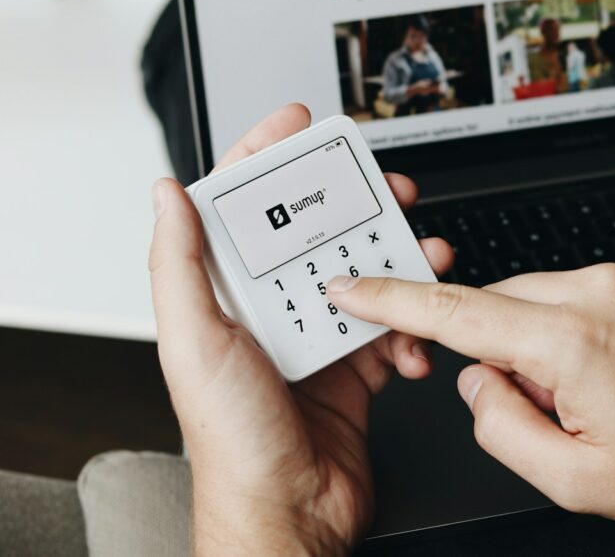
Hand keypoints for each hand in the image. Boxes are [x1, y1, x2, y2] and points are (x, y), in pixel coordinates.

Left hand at [149, 104, 452, 555]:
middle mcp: (274, 309)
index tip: (299, 124)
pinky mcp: (358, 365)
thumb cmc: (232, 440)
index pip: (244, 207)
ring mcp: (319, 335)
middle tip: (392, 188)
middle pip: (321, 231)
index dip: (269, 156)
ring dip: (403, 263)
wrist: (291, 512)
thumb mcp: (195, 342)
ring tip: (428, 256)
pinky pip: (395, 327)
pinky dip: (415, 328)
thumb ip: (180, 265)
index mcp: (230, 295)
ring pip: (368, 274)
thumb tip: (166, 192)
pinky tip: (418, 337)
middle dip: (360, 204)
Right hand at [325, 261, 614, 528]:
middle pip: (501, 308)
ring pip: (540, 302)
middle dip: (505, 357)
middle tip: (555, 411)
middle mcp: (600, 291)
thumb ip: (501, 427)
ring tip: (602, 400)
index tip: (356, 286)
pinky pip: (581, 296)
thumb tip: (477, 383)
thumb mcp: (575, 480)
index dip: (395, 301)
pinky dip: (577, 333)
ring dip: (545, 348)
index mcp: (573, 340)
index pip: (457, 312)